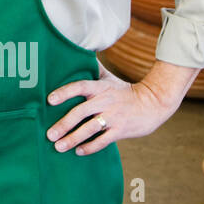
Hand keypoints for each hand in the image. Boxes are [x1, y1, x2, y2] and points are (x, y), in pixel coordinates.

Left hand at [45, 63, 188, 154]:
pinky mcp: (121, 130)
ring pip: (90, 129)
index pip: (80, 87)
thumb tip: (77, 52)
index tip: (49, 100)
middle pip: (80, 112)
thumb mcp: (109, 78)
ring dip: (73, 139)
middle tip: (49, 134)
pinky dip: (90, 147)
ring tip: (59, 146)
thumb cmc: (124, 91)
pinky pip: (103, 141)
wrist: (154, 103)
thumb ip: (92, 69)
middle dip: (63, 124)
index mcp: (100, 87)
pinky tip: (78, 151)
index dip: (64, 92)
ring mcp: (113, 117)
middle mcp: (105, 101)